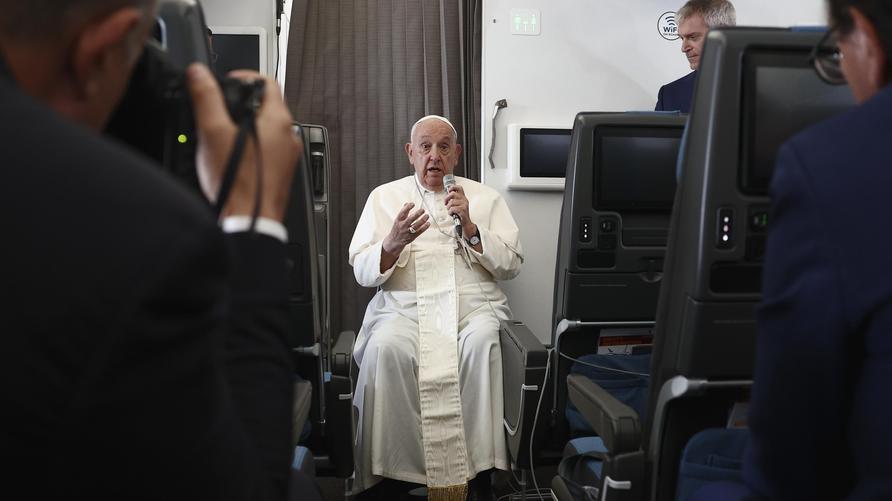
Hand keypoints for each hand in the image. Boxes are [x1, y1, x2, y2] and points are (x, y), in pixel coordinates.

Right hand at [186, 64, 302, 221]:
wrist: (250, 222)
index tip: (227, 82)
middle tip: (220, 109)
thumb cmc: (238, 183)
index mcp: (279, 121)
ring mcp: (287, 157)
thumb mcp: (214, 132)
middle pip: (267, 106)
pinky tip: (233, 157)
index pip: (267, 82)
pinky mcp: (281, 173)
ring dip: (246, 126)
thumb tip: (199, 74)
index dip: (245, 77)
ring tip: (223, 134)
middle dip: (242, 104)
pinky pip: (268, 151)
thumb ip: (206, 98)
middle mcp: (289, 137)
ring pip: (267, 130)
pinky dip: (252, 147)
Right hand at [382, 203, 429, 255]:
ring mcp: (407, 232)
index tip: (413, 204)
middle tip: (423, 210)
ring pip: (416, 226)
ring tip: (427, 216)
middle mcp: (402, 226)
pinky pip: (419, 231)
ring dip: (422, 220)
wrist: (394, 241)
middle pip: (410, 219)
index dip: (407, 208)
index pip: (402, 213)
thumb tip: (407, 203)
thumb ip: (403, 212)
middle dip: (417, 214)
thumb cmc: (398, 228)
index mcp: (398, 220)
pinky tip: (428, 223)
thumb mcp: (398, 220)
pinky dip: (424, 227)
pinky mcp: (412, 237)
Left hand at [445, 184, 474, 234]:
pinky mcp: (463, 210)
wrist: (465, 223)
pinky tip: (452, 214)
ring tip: (450, 211)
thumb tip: (447, 196)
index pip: (459, 188)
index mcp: (463, 197)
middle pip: (453, 194)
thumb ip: (454, 200)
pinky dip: (450, 212)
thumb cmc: (460, 214)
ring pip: (451, 202)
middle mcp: (464, 200)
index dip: (453, 187)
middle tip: (446, 203)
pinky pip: (453, 209)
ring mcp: (464, 205)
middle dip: (446, 199)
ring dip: (448, 207)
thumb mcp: (457, 205)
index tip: (449, 190)